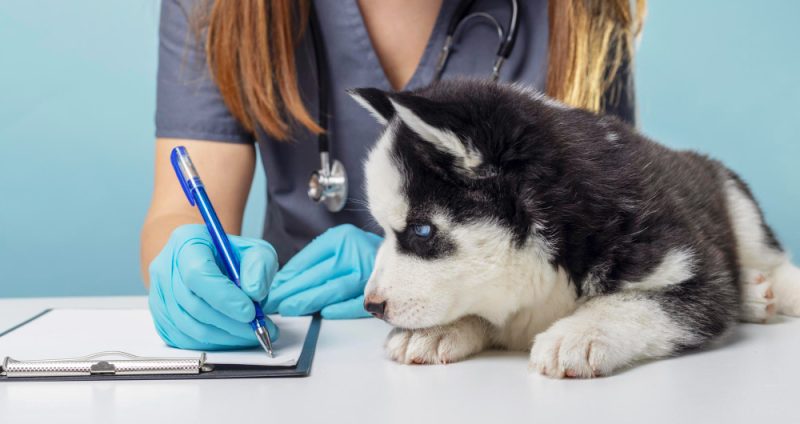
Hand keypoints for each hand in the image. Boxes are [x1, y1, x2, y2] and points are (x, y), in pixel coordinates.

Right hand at [148, 224, 279, 349]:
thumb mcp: (254, 249)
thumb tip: (254, 292)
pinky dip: (212, 344)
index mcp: (186, 242)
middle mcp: (165, 268)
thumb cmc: (230, 255)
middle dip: (231, 323)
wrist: (207, 260)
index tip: (250, 312)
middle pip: (193, 304)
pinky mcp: (160, 317)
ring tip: (251, 334)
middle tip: (260, 329)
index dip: (224, 297)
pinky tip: (233, 337)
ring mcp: (158, 294)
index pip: (197, 273)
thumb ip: (260, 265)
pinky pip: (184, 339)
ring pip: (189, 326)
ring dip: (225, 336)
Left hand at [265, 224, 382, 318]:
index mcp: (341, 238)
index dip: (288, 276)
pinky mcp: (381, 290)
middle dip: (291, 290)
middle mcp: (355, 251)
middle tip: (273, 302)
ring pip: (334, 287)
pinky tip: (323, 313)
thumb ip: (312, 263)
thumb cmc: (362, 256)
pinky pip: (357, 301)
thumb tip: (283, 282)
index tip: (272, 288)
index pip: (309, 258)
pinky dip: (340, 308)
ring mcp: (369, 271)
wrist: (404, 257)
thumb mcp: (337, 249)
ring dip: (309, 300)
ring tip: (289, 309)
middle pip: (318, 274)